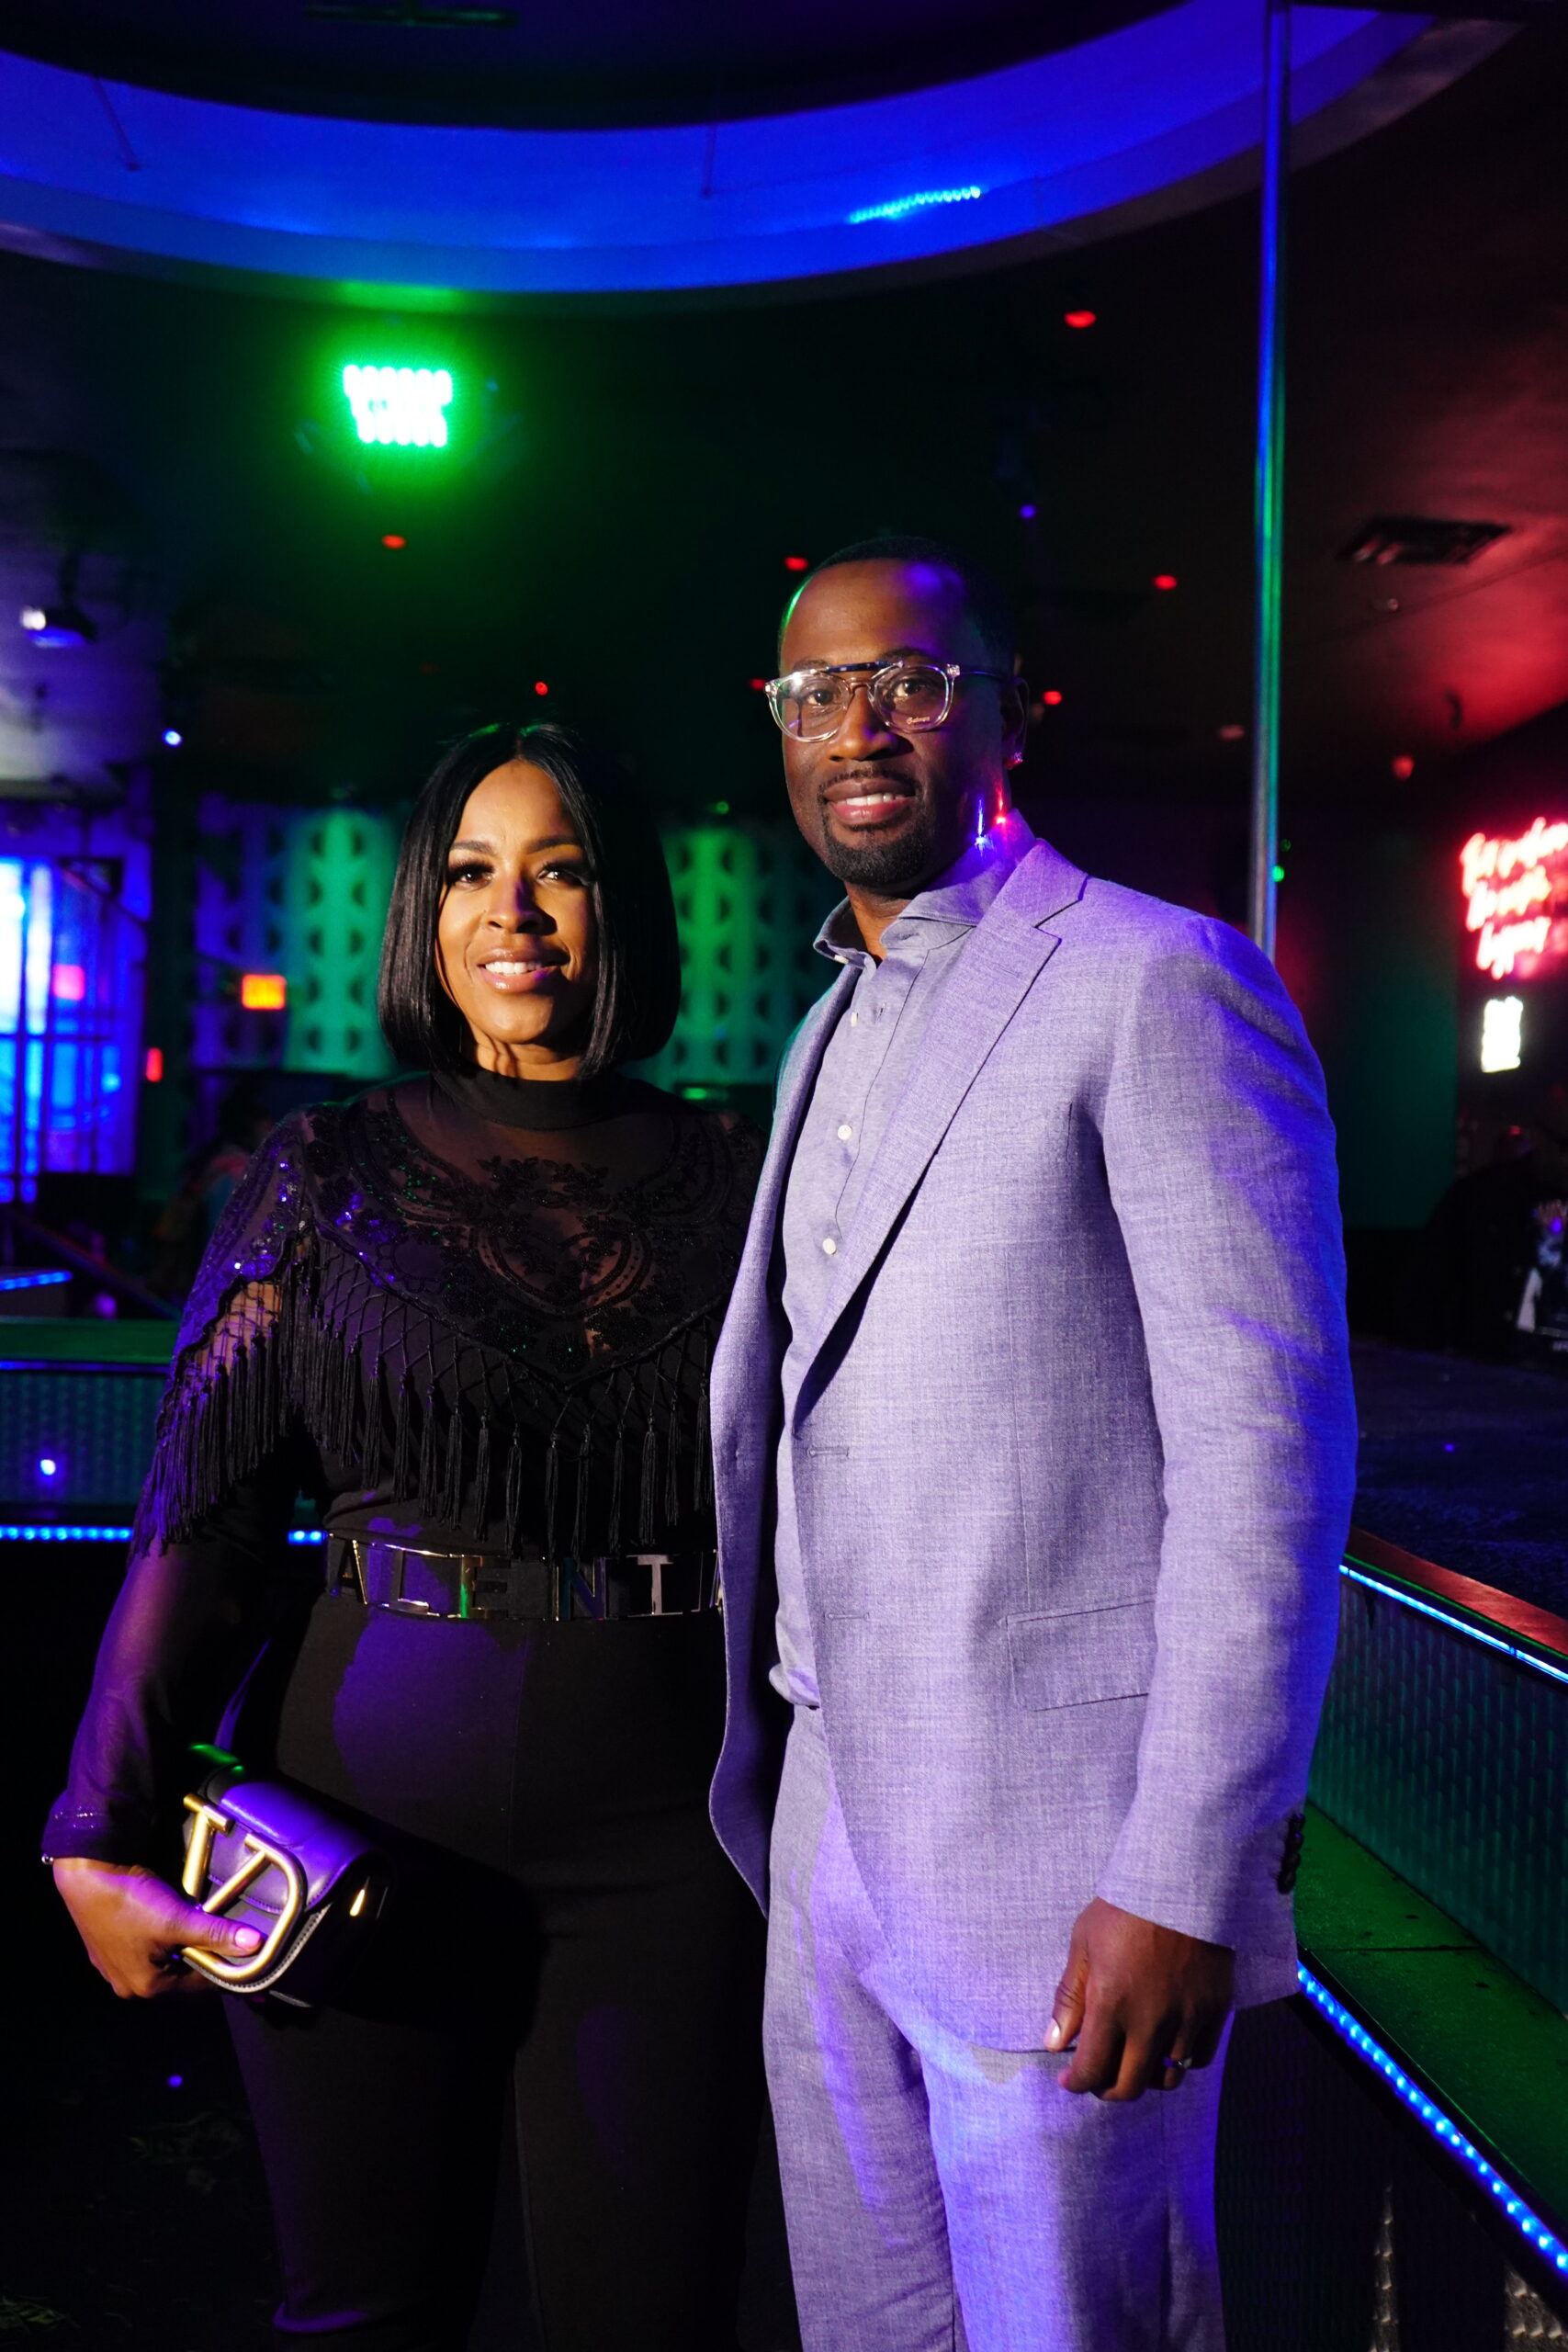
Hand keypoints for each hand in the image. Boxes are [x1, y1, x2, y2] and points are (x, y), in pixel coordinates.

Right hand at [53, 1857, 261, 1998]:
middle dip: (204, 1961)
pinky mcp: (107, 1950)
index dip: (226, 1971)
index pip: (200, 1985)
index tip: (249, 1964)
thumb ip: (215, 1934)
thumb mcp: (177, 1919)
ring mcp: (115, 1969)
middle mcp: (129, 1986)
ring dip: (183, 1952)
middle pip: (181, 1977)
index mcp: (147, 1987)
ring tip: (203, 1934)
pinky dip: (163, 1944)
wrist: (86, 1876)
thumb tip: (255, 1944)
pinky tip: (171, 1928)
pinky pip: (146, 1952)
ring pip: (163, 1964)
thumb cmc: (131, 1901)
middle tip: (228, 1944)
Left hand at [1045, 1896, 1232, 2100]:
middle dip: (1108, 2090)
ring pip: (1167, 2078)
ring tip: (1133, 2061)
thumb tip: (1054, 2042)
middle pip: (1130, 2086)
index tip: (1070, 2079)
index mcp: (1112, 2005)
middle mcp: (1150, 2022)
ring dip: (1146, 2078)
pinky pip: (1198, 2059)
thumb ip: (1070, 1997)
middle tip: (1099, 2078)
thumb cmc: (1124, 1908)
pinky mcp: (1215, 2012)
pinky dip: (1180, 2061)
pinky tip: (1166, 2045)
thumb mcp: (1085, 1943)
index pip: (1092, 2070)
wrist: (1182, 1883)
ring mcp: (1187, 2020)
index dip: (1077, 2082)